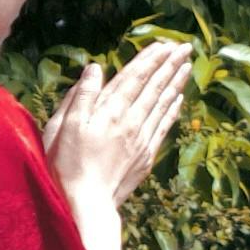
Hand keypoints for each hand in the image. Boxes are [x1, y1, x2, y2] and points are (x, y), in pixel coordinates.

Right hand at [44, 38, 195, 221]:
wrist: (86, 204)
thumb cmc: (66, 165)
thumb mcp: (63, 127)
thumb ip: (81, 96)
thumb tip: (94, 69)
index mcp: (108, 111)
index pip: (133, 78)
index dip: (149, 60)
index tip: (163, 45)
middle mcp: (130, 121)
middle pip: (153, 87)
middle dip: (169, 65)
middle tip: (184, 47)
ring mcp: (141, 139)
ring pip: (162, 104)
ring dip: (176, 83)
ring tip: (187, 65)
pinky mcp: (146, 155)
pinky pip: (163, 126)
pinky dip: (172, 110)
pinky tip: (179, 98)